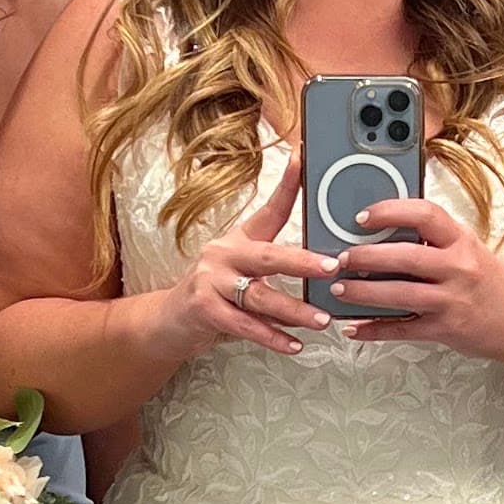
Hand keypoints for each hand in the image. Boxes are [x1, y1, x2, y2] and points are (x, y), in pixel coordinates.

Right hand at [148, 160, 338, 358]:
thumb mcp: (245, 273)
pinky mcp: (203, 308)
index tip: (305, 159)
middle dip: (303, 262)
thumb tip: (327, 273)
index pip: (270, 210)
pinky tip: (294, 345)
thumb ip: (277, 271)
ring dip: (294, 310)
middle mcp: (223, 253)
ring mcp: (211, 280)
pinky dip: (272, 337)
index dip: (289, 185)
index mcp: (239, 240)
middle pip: (269, 255)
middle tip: (333, 267)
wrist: (170, 321)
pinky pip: (244, 325)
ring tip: (322, 319)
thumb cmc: (217, 294)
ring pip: (260, 295)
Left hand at [326, 196, 503, 358]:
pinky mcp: (446, 329)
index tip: (362, 217)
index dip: (390, 212)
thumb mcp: (467, 247)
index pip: (425, 215)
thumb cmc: (486, 279)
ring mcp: (452, 300)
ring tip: (338, 290)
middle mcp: (458, 268)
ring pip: (399, 295)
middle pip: (405, 257)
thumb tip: (383, 227)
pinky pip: (403, 329)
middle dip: (366, 257)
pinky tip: (354, 328)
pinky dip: (374, 330)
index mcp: (461, 240)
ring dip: (363, 293)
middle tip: (340, 258)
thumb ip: (433, 238)